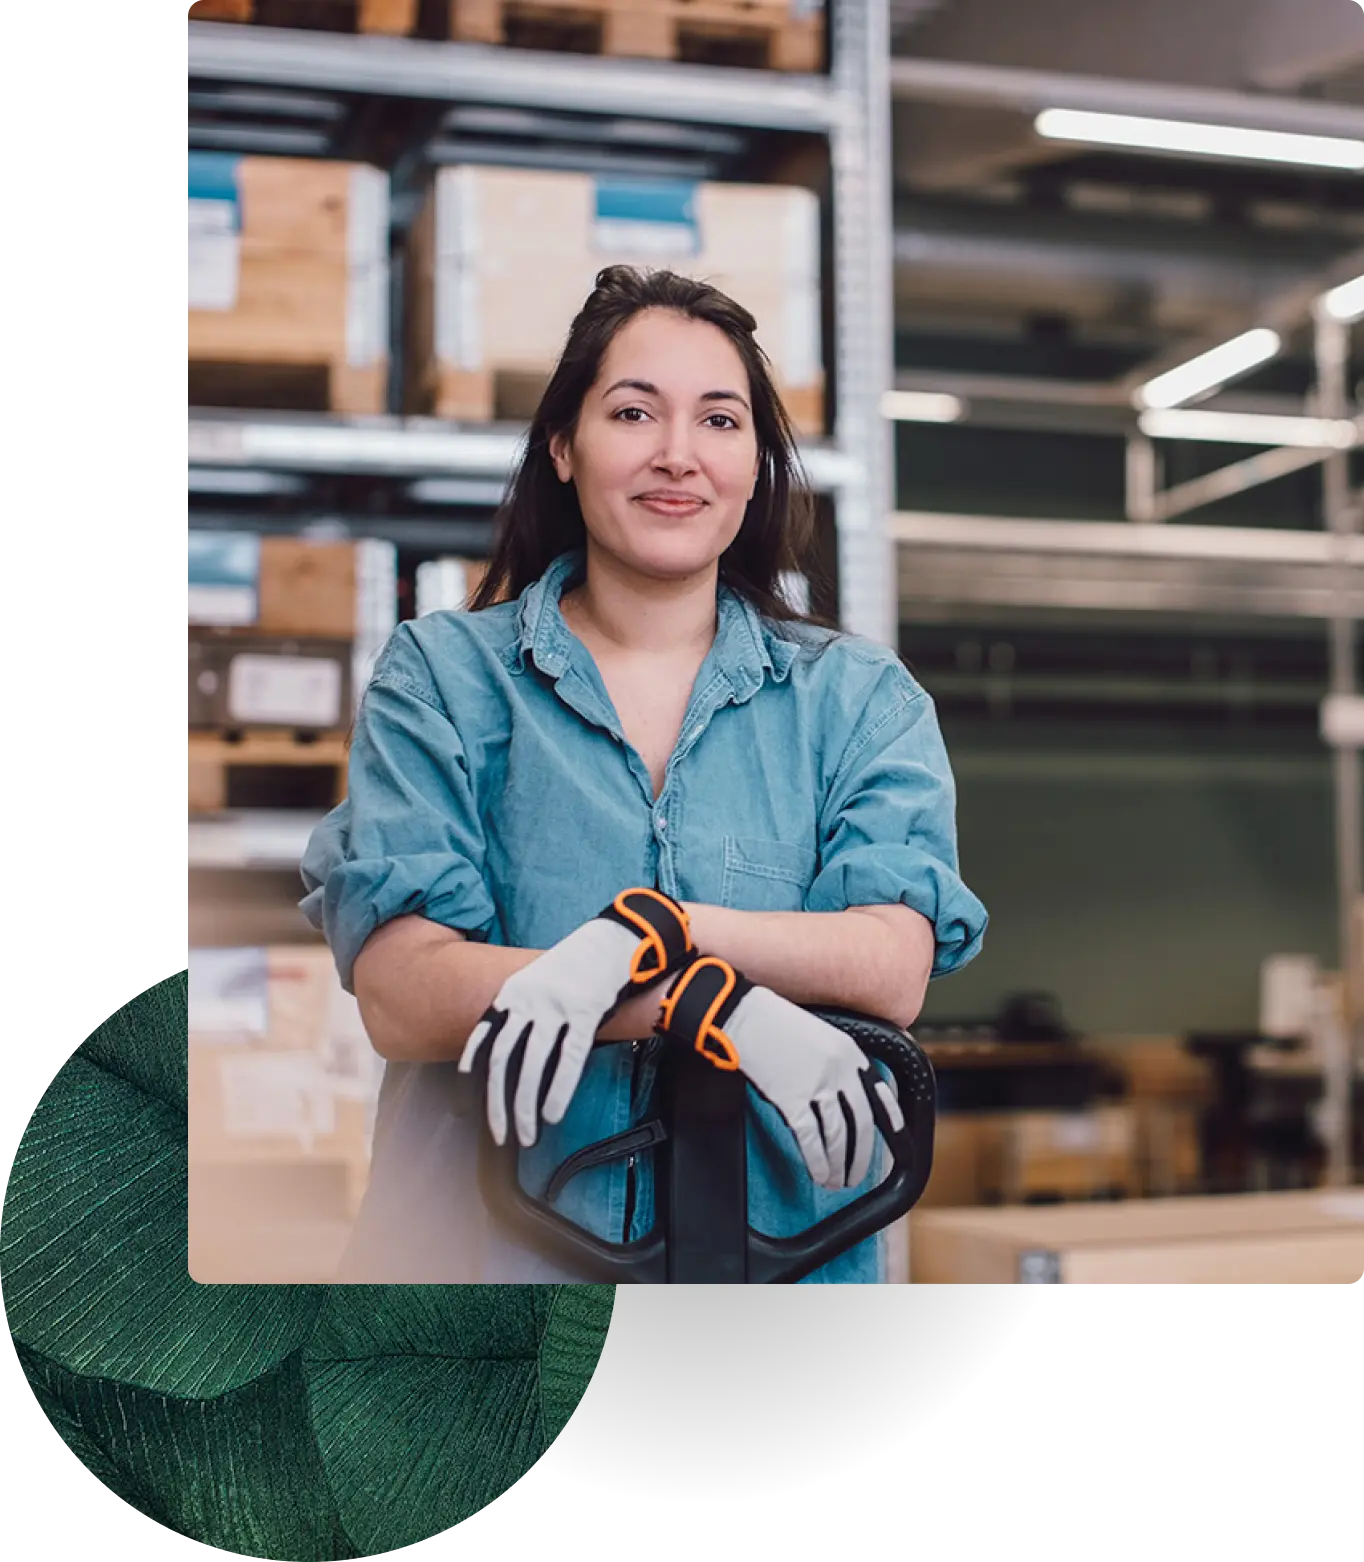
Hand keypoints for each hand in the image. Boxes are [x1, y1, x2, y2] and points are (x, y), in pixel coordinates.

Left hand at [459, 889, 693, 1147]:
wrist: (613, 938)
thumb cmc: (579, 965)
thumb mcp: (538, 979)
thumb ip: (521, 1009)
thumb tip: (514, 1048)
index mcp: (513, 992)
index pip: (486, 1035)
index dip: (474, 1067)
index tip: (468, 1095)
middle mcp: (529, 999)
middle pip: (504, 1058)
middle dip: (498, 1103)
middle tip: (501, 1133)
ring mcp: (556, 1005)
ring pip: (532, 1064)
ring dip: (526, 1106)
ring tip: (527, 1134)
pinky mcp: (585, 1011)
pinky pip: (568, 1059)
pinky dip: (558, 1091)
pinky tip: (553, 1113)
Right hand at [654, 958, 904, 1190]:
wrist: (743, 1014)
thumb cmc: (774, 1022)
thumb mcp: (819, 1035)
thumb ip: (837, 1062)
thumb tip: (842, 1095)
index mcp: (850, 1052)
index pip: (880, 1095)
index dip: (891, 1123)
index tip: (897, 1141)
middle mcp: (840, 1070)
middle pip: (861, 1124)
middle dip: (861, 1156)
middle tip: (857, 1175)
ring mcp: (816, 1085)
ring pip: (837, 1137)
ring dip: (839, 1165)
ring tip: (836, 1181)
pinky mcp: (791, 1098)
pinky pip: (810, 1139)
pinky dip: (817, 1161)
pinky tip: (818, 1174)